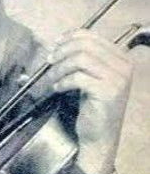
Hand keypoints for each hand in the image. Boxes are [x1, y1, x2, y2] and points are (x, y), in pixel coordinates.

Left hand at [48, 29, 132, 168]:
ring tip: (52, 77)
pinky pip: (78, 78)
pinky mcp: (107, 93)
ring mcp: (118, 79)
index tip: (54, 45)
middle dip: (62, 51)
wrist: (100, 137)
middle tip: (49, 60)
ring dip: (60, 67)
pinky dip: (63, 81)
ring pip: (80, 59)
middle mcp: (123, 66)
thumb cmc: (93, 106)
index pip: (92, 36)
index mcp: (121, 58)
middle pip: (85, 45)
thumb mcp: (91, 76)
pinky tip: (57, 88)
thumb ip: (82, 57)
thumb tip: (58, 42)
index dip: (69, 37)